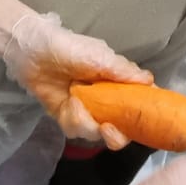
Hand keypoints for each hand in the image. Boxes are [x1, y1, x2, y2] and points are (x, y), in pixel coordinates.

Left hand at [2, 13, 152, 148]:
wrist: (34, 53)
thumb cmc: (71, 49)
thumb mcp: (101, 57)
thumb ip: (124, 72)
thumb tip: (151, 81)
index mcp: (118, 84)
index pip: (136, 105)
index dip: (142, 117)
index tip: (142, 122)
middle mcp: (106, 101)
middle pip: (120, 130)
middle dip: (116, 135)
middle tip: (107, 128)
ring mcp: (87, 111)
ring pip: (97, 133)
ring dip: (86, 122)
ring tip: (76, 102)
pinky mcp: (68, 118)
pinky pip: (76, 131)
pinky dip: (73, 120)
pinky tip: (69, 104)